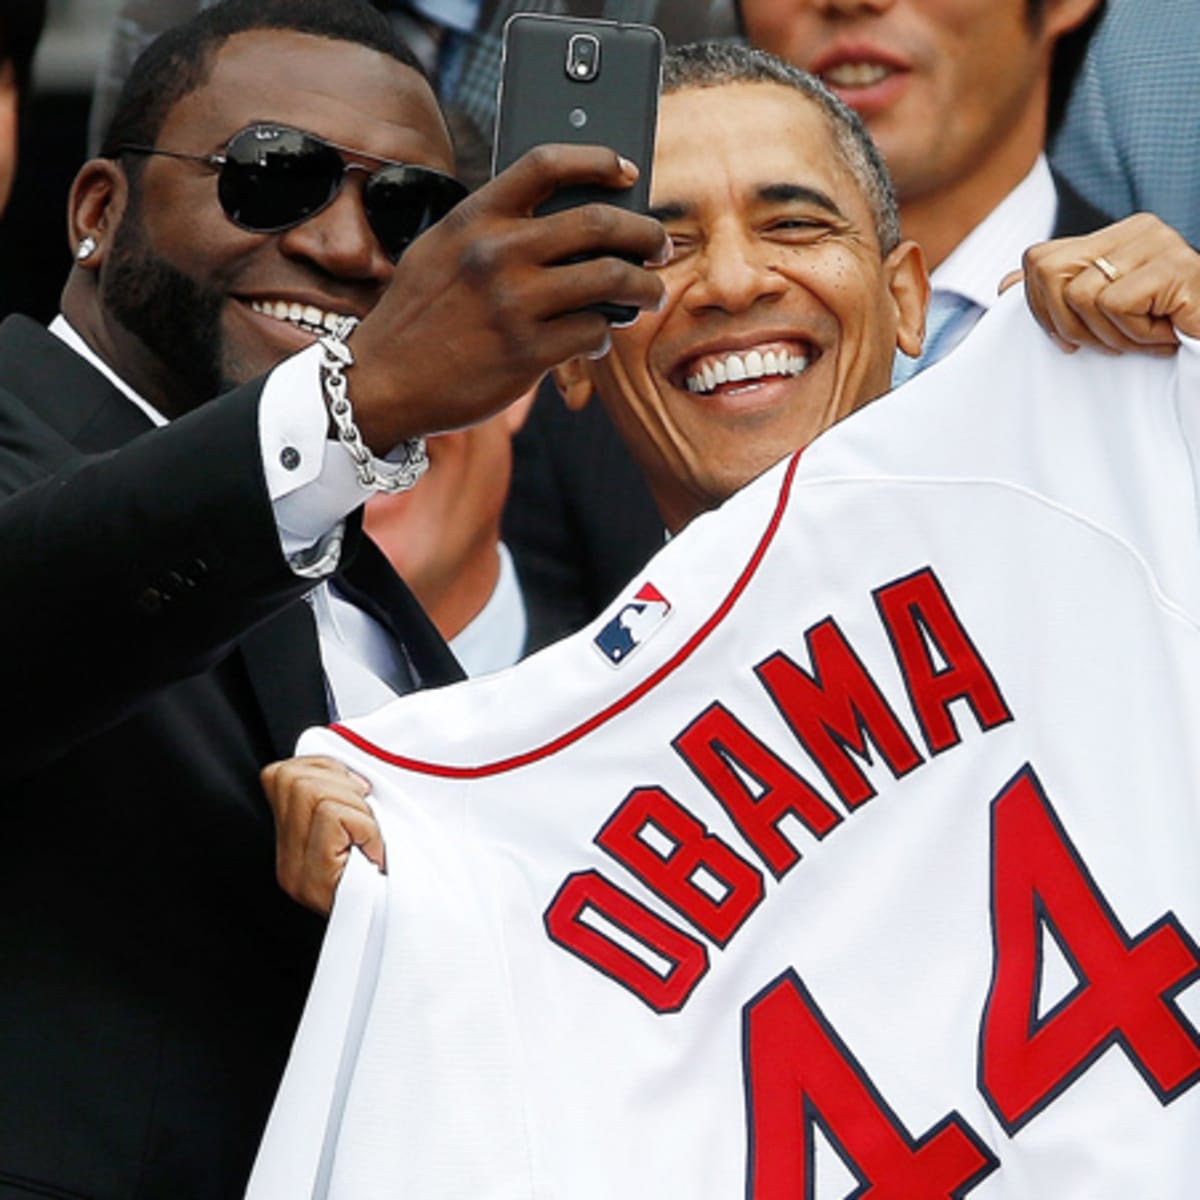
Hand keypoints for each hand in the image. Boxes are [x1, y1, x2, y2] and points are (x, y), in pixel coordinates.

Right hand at [260, 755, 383, 914]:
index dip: (324, 768)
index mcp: (292, 838)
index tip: (359, 791)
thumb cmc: (392, 874)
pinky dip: (365, 826)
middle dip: (341, 784)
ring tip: (370, 836)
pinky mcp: (311, 879)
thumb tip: (349, 765)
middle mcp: (286, 856)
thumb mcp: (363, 825)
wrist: (400, 924)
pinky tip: (375, 850)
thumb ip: (342, 796)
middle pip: (293, 778)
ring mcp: (294, 869)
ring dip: (355, 806)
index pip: (280, 774)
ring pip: (313, 793)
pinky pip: (333, 817)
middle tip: (367, 815)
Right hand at [348, 143, 669, 450]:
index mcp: (474, 217)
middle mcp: (496, 253)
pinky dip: (604, 336)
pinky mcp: (527, 354)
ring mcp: (514, 304)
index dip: (599, 160)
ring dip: (644, 288)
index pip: (547, 164)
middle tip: (659, 246)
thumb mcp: (440, 252)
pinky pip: (594, 333)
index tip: (629, 173)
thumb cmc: (418, 317)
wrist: (381, 382)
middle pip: (599, 222)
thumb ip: (492, 231)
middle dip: (645, 234)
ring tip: (649, 295)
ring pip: (612, 280)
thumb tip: (568, 225)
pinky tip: (596, 339)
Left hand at [1000, 213, 1199, 355]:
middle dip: (1069, 325)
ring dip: (1112, 335)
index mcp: (1112, 236)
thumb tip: (1004, 286)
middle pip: (1049, 272)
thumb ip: (1054, 297)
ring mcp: (1160, 243)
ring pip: (1082, 294)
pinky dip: (1137, 334)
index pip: (1038, 260)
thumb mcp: (1097, 318)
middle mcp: (1136, 229)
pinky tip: (1165, 334)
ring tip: (1145, 338)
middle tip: (1110, 344)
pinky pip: (1117, 304)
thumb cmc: (1159, 334)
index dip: (1040, 310)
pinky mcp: (1177, 267)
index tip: (1070, 341)